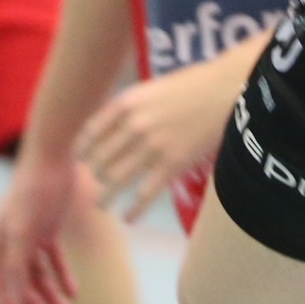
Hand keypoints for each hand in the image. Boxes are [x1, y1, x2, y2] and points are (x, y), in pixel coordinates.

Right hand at [0, 151, 89, 303]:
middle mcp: (11, 243)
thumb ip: (17, 264)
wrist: (53, 157)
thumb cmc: (34, 191)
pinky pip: (53, 261)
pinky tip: (73, 293)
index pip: (0, 288)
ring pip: (40, 276)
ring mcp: (30, 236)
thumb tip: (13, 298)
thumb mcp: (24, 229)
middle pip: (23, 286)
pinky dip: (62, 277)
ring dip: (53, 296)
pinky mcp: (47, 228)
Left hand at [78, 55, 238, 219]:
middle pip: (101, 158)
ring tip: (100, 205)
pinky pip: (145, 194)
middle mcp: (133, 125)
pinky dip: (134, 210)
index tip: (79, 158)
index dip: (82, 148)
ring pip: (117, 179)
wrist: (225, 89)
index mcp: (126, 103)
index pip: (92, 131)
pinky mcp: (172, 165)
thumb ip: (131, 107)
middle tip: (93, 182)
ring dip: (106, 195)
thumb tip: (113, 128)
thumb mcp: (152, 88)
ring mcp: (152, 147)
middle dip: (94, 173)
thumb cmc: (192, 84)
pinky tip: (128, 219)